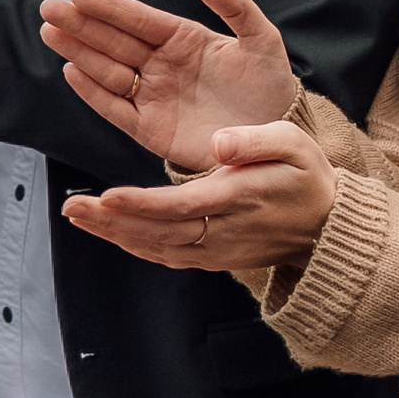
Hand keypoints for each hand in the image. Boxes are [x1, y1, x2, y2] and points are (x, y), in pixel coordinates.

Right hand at [40, 0, 297, 171]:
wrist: (273, 139)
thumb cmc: (270, 87)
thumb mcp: (263, 42)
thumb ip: (238, 9)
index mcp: (183, 39)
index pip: (139, 19)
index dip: (109, 7)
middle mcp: (161, 65)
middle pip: (113, 41)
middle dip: (80, 25)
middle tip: (50, 9)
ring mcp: (153, 96)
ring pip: (107, 70)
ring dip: (78, 52)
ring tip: (51, 34)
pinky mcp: (149, 128)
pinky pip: (114, 108)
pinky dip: (92, 92)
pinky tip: (72, 72)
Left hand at [64, 120, 336, 271]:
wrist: (326, 227)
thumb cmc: (306, 178)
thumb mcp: (294, 144)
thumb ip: (256, 140)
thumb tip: (219, 143)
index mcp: (237, 199)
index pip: (182, 206)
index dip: (142, 205)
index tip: (108, 196)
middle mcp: (221, 230)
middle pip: (157, 231)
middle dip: (111, 222)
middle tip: (72, 208)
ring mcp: (214, 250)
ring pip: (155, 247)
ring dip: (113, 234)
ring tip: (77, 215)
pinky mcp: (210, 257)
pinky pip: (165, 255)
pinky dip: (134, 244)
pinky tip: (108, 230)